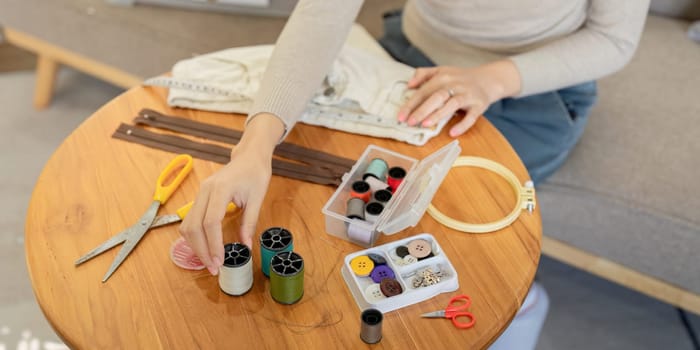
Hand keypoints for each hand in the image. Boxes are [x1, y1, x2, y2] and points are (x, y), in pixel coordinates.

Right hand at [179, 114, 283, 274]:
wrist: (249, 156)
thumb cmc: (255, 173)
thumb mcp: (257, 198)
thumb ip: (249, 222)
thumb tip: (246, 246)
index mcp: (220, 189)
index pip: (211, 222)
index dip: (213, 244)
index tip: (220, 261)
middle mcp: (205, 191)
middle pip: (194, 226)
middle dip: (202, 250)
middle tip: (214, 268)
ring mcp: (199, 193)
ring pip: (187, 225)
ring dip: (195, 246)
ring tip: (209, 261)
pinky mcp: (199, 198)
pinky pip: (190, 220)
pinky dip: (194, 237)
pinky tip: (204, 248)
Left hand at [397, 60, 520, 136]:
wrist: (488, 79)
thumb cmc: (459, 78)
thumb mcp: (441, 70)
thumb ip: (423, 74)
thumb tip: (409, 85)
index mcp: (443, 77)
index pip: (424, 91)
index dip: (411, 104)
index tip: (400, 116)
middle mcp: (455, 84)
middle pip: (437, 96)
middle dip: (422, 110)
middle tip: (410, 122)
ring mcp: (468, 94)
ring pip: (452, 104)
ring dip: (438, 114)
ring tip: (425, 124)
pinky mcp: (480, 104)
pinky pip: (472, 116)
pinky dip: (463, 124)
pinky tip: (452, 132)